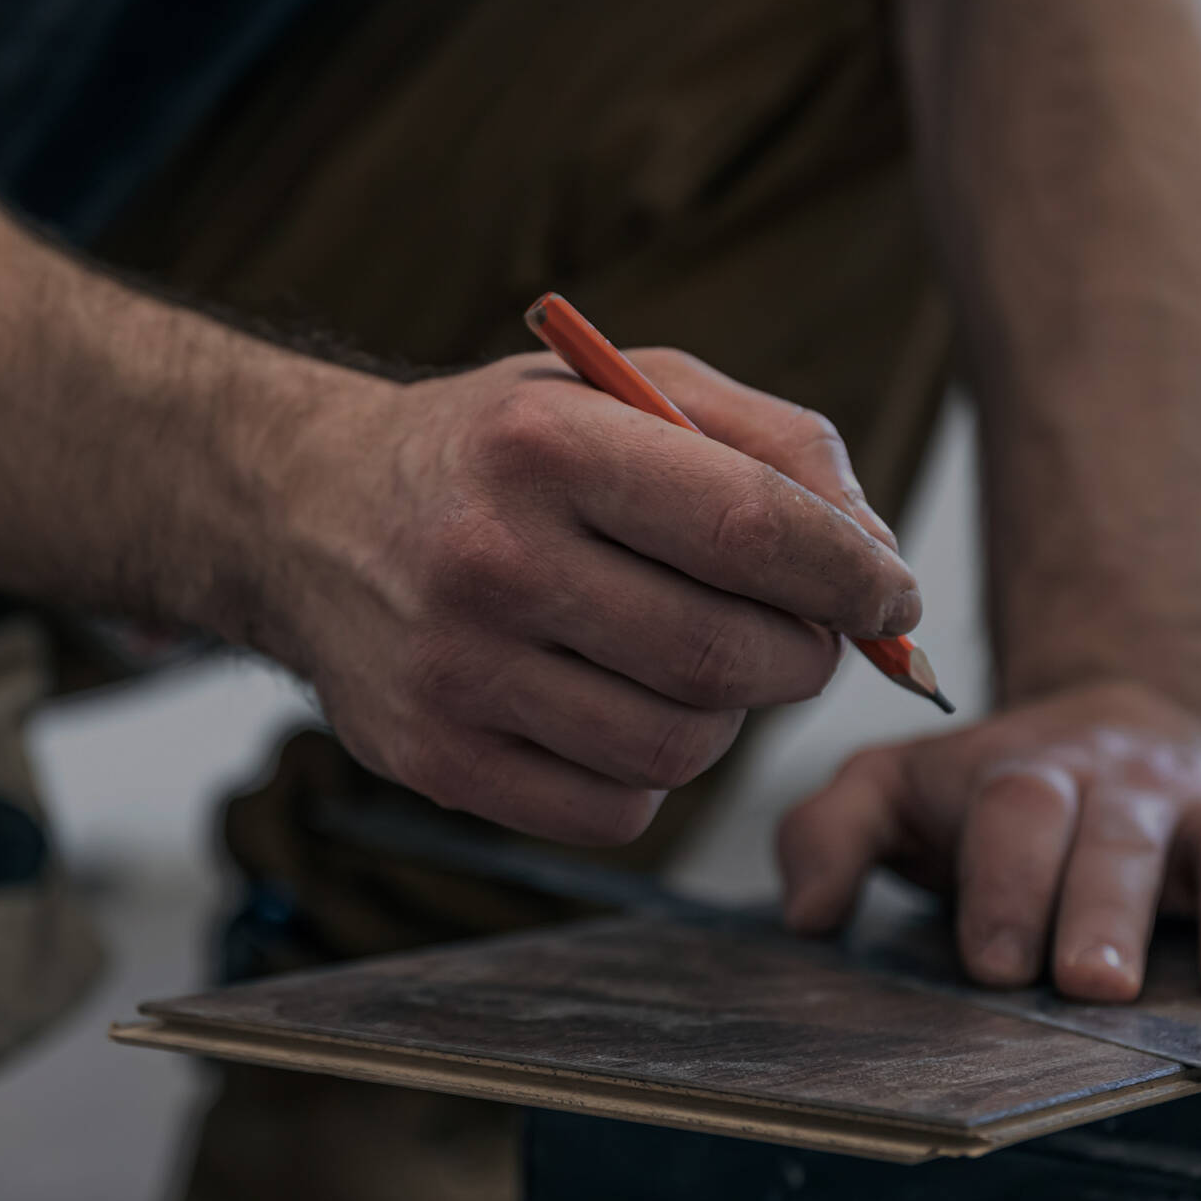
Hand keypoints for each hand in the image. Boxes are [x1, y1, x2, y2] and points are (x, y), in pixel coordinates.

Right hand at [266, 348, 918, 844]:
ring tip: (688, 662)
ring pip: (681, 749)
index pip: (752, 528)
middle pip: (727, 655)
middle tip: (795, 633)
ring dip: (723, 718)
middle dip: (801, 654)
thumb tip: (881, 561)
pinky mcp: (433, 759)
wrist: (307, 513)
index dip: (854, 576)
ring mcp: (452, 670)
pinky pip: (616, 811)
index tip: (892, 598)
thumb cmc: (502, 451)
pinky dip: (647, 776)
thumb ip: (776, 445)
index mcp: (544, 442)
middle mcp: (488, 558)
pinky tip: (614, 708)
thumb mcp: (627, 388)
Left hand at [773, 681, 1200, 998]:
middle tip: (1091, 983)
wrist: (1101, 722)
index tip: (995, 962)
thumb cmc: (984, 789)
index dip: (1006, 883)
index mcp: (1027, 778)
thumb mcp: (891, 790)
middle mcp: (1127, 790)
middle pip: (1120, 837)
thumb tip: (807, 913)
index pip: (1015, 816)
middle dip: (1106, 908)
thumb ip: (831, 832)